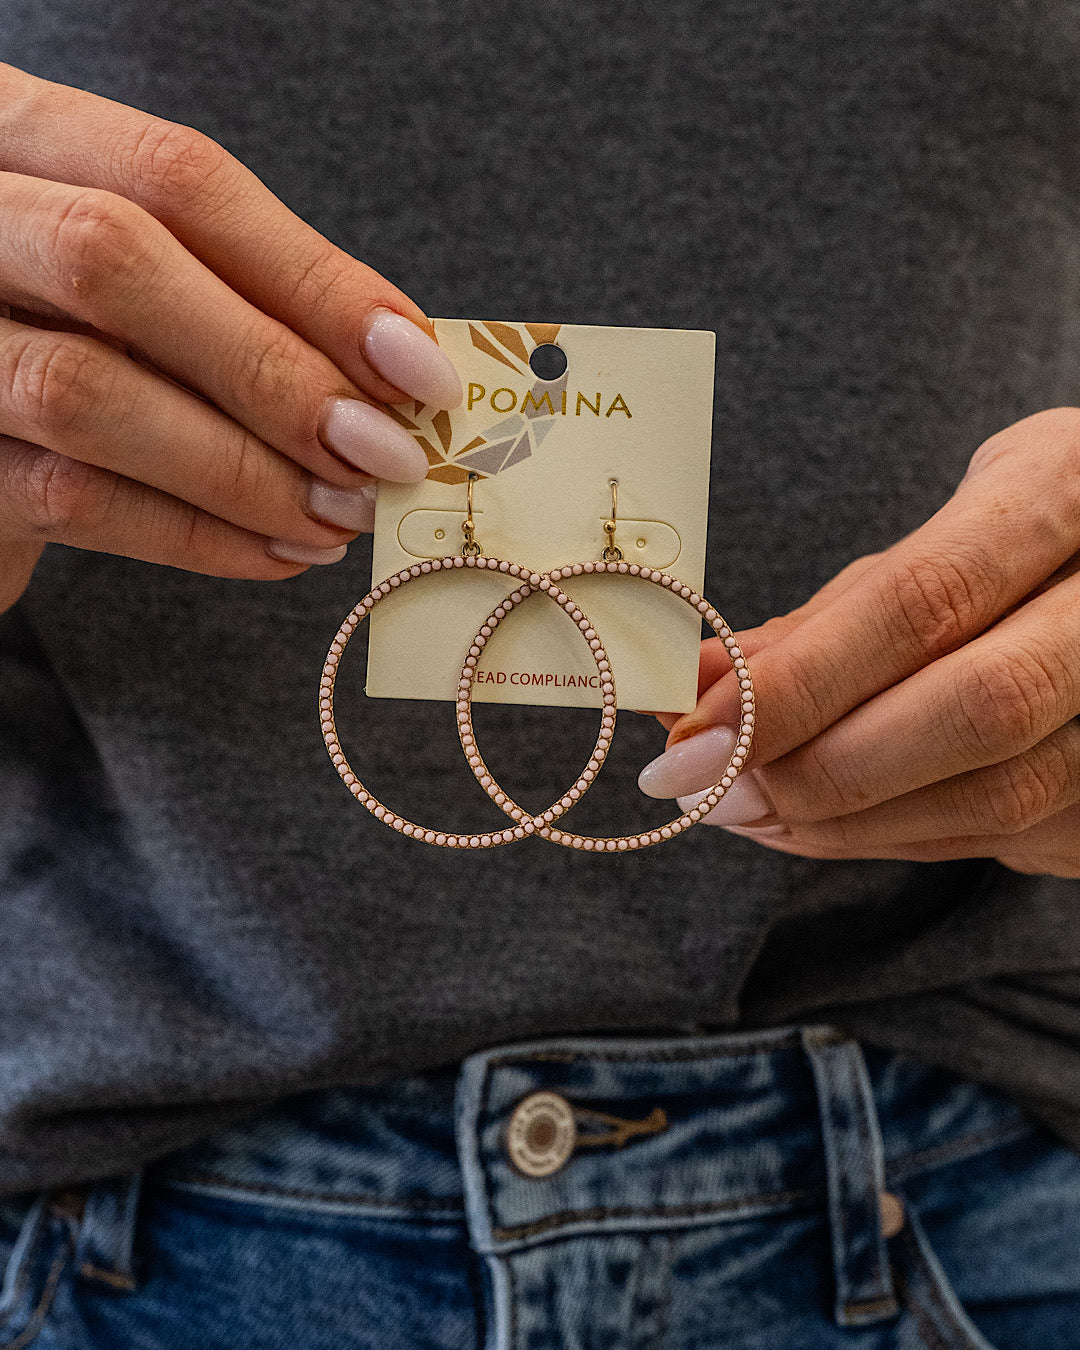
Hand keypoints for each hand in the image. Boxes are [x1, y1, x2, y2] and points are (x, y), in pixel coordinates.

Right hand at [0, 63, 460, 612]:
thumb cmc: (81, 333)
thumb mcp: (155, 280)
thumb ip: (248, 296)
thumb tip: (399, 368)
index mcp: (26, 139)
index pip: (179, 180)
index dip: (312, 277)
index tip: (417, 367)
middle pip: (115, 261)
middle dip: (277, 372)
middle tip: (385, 457)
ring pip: (85, 392)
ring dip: (243, 470)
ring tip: (339, 515)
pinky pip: (70, 499)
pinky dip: (195, 535)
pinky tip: (278, 552)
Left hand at [639, 408, 1079, 878]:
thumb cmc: (1034, 534)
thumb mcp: (942, 531)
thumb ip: (830, 615)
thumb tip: (698, 688)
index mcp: (1064, 491)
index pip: (925, 602)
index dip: (799, 684)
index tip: (692, 733)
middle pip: (977, 711)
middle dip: (815, 767)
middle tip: (703, 789)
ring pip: (999, 795)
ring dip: (844, 821)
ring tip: (741, 808)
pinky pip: (1006, 833)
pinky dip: (894, 835)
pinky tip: (819, 820)